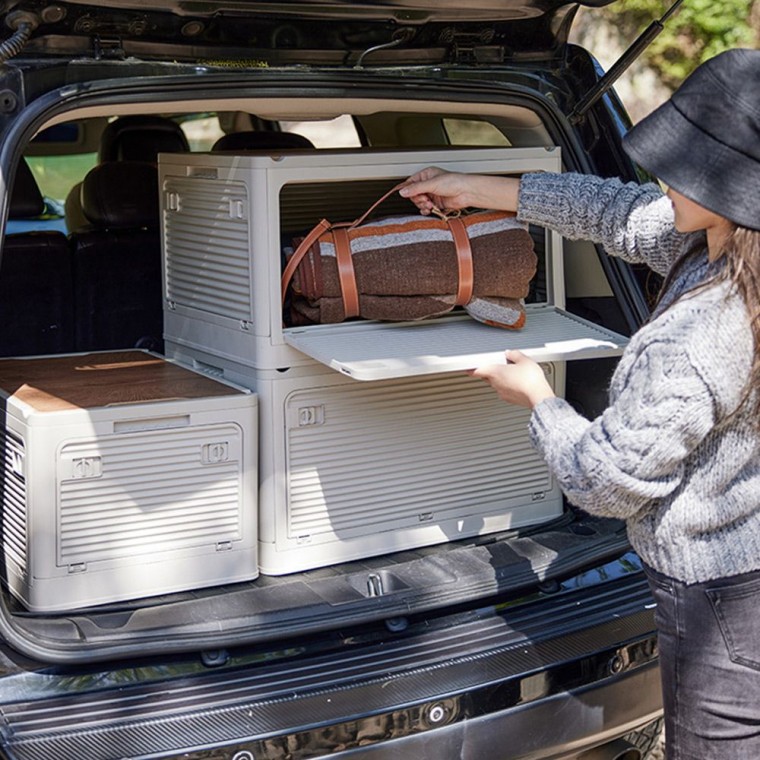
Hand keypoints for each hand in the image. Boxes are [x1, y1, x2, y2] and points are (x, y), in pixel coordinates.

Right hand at [399, 168, 519, 214]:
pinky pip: (426, 209)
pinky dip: (427, 210)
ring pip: (420, 202)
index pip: (411, 182)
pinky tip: (431, 209)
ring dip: (423, 205)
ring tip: (430, 204)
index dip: (407, 189)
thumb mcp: (432, 184)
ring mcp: (432, 194)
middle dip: (419, 199)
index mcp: (426, 175)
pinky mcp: (436, 203)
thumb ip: (416, 188)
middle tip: (425, 199)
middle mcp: (429, 184)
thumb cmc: (454, 182)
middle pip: (414, 195)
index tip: (404, 194)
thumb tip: (403, 192)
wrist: (466, 192)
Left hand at [468, 350, 554, 408]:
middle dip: (491, 370)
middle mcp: (495, 384)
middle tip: (498, 364)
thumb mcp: (524, 360)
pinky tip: (518, 382)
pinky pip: (505, 390)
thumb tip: (510, 353)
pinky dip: (509, 386)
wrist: (538, 397)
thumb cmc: (530, 380)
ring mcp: (502, 393)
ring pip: (496, 383)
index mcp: (495, 372)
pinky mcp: (509, 399)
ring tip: (513, 373)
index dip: (471, 368)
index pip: (476, 370)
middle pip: (487, 376)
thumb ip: (515, 354)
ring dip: (501, 378)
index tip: (467, 367)